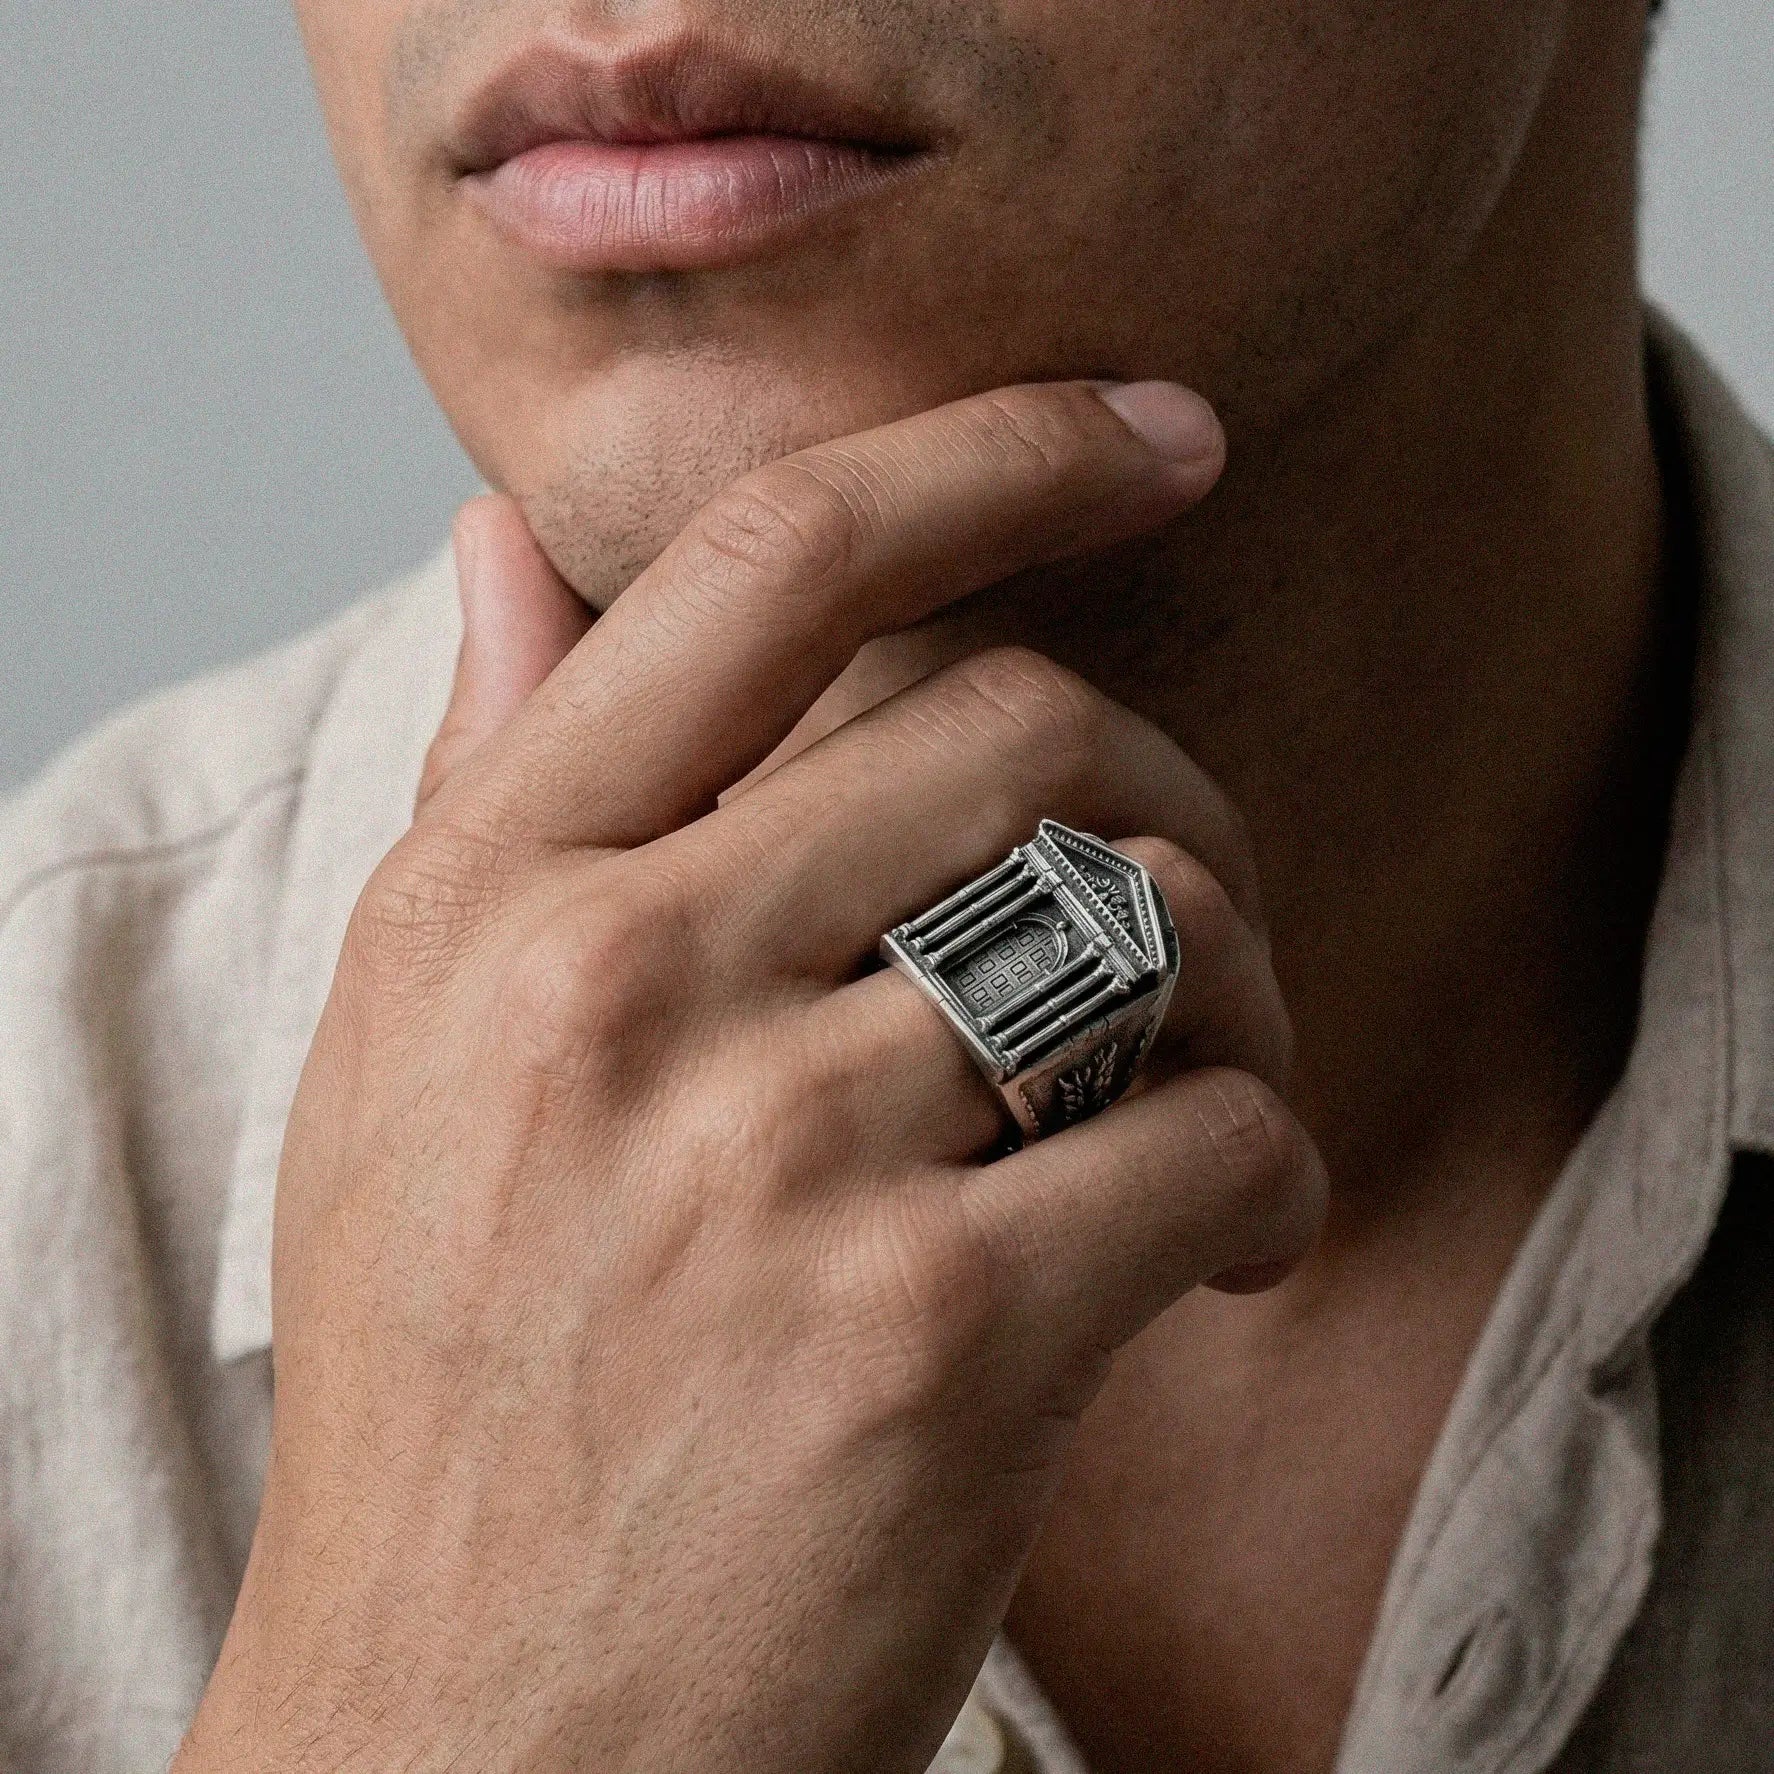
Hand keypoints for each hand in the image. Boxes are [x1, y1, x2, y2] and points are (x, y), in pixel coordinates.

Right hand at [176, 382, 1326, 1773]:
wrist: (466, 1746)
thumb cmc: (458, 1394)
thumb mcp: (404, 1057)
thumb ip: (493, 782)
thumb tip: (501, 541)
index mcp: (490, 898)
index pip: (772, 561)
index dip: (993, 448)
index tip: (1154, 429)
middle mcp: (614, 987)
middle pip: (1027, 726)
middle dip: (1165, 804)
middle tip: (1188, 933)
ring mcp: (773, 1158)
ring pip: (1150, 922)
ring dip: (1239, 1002)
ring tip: (1202, 1110)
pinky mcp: (932, 1337)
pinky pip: (1220, 1134)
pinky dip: (1266, 1179)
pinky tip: (1216, 1257)